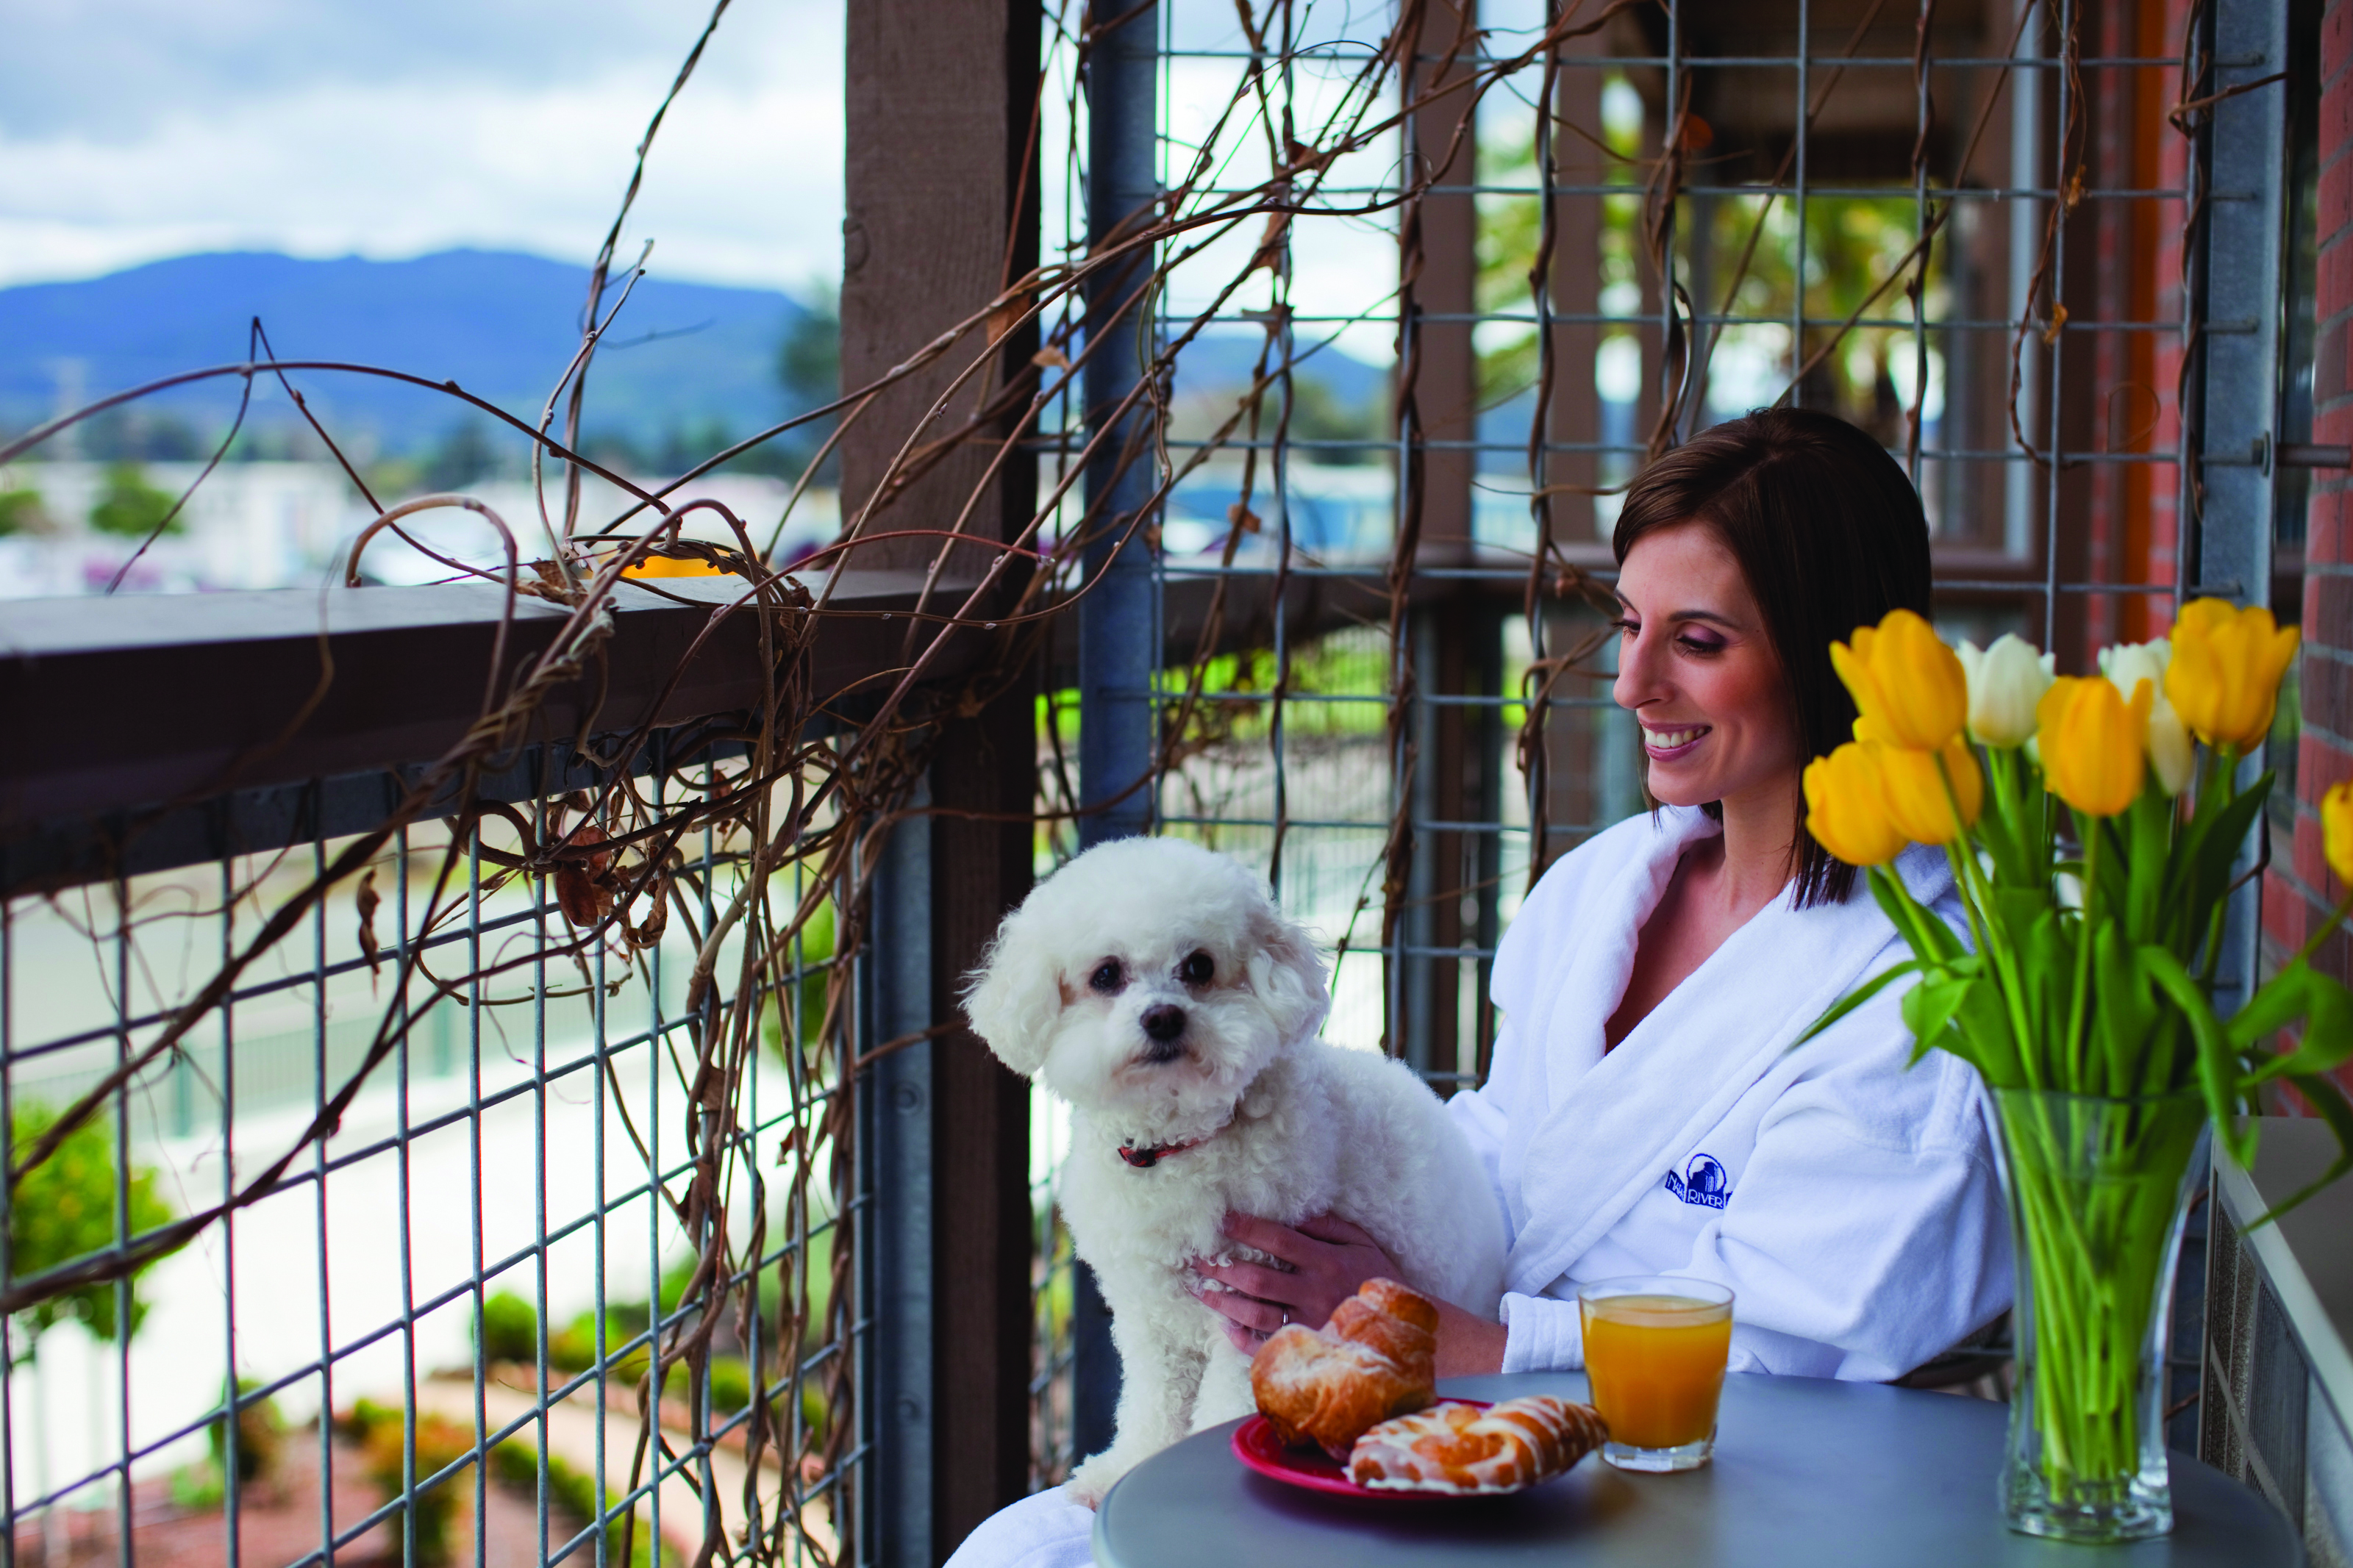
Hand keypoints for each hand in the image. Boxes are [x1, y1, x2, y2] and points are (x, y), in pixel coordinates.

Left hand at [1190, 1212, 1400, 1355]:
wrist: (1400, 1329)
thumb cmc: (1376, 1278)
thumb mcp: (1360, 1242)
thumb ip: (1327, 1226)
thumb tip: (1292, 1212)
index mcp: (1326, 1262)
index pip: (1279, 1240)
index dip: (1247, 1228)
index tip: (1221, 1219)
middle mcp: (1314, 1293)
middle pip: (1258, 1279)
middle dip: (1222, 1266)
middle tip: (1194, 1257)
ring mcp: (1308, 1325)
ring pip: (1256, 1314)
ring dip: (1223, 1302)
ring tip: (1198, 1289)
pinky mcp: (1305, 1350)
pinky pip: (1267, 1347)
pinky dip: (1242, 1339)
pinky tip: (1224, 1326)